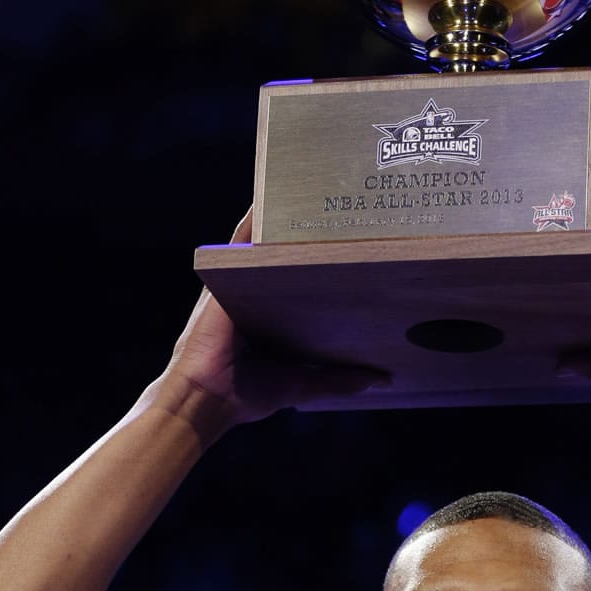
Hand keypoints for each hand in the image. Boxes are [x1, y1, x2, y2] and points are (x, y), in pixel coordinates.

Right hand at [161, 207, 389, 426]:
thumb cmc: (248, 394)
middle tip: (340, 216)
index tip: (357, 253)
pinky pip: (240, 239)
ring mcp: (239, 281)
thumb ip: (340, 380)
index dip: (327, 269)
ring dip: (281, 222)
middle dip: (308, 240)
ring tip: (309, 194)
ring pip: (265, 245)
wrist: (208, 396)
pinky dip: (252, 217)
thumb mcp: (304, 384)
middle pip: (287, 260)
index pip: (305, 286)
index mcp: (276, 318)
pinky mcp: (225, 273)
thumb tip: (382, 379)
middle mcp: (257, 295)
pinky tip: (268, 194)